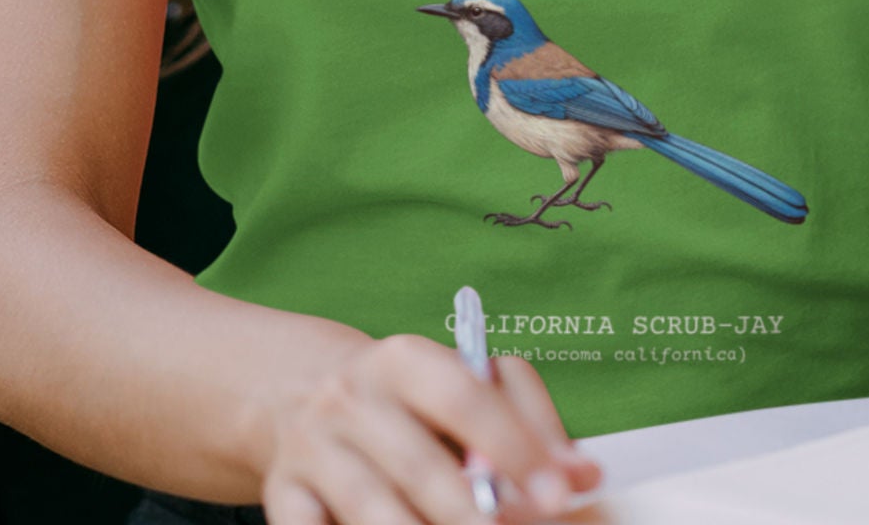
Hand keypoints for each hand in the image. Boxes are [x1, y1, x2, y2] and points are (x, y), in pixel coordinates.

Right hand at [260, 333, 602, 522]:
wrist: (296, 394)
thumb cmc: (406, 402)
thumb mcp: (458, 388)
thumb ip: (524, 426)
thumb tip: (585, 477)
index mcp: (406, 360)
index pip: (468, 398)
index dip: (517, 448)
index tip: (560, 495)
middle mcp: (354, 398)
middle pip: (421, 465)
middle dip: (474, 513)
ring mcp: (313, 449)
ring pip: (371, 509)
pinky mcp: (283, 496)